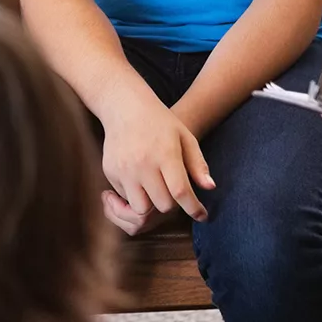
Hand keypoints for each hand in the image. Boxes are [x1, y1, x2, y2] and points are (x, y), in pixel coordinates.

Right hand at [99, 95, 214, 234]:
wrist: (124, 106)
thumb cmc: (160, 122)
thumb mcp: (185, 137)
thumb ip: (198, 164)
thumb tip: (210, 187)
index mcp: (165, 153)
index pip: (180, 191)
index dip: (194, 208)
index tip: (202, 215)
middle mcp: (143, 164)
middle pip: (163, 205)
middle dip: (173, 205)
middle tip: (175, 194)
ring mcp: (124, 169)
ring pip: (141, 209)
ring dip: (152, 204)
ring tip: (157, 191)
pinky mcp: (111, 172)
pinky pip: (126, 197)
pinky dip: (136, 195)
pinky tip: (142, 182)